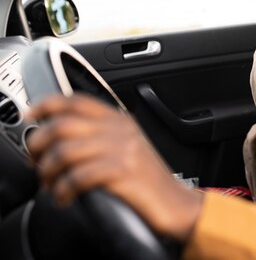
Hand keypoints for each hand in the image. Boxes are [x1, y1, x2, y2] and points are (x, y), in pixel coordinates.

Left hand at [26, 94, 202, 242]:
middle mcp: (121, 130)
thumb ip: (100, 136)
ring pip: (66, 151)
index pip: (78, 101)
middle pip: (64, 124)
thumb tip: (58, 135)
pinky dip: (63, 189)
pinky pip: (78, 176)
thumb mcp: (126, 148)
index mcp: (121, 120)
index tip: (31, 115)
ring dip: (48, 172)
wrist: (176, 203)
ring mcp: (123, 150)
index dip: (48, 105)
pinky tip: (65, 197)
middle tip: (36, 162)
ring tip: (50, 185)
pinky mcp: (123, 172)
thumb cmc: (149, 181)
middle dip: (39, 145)